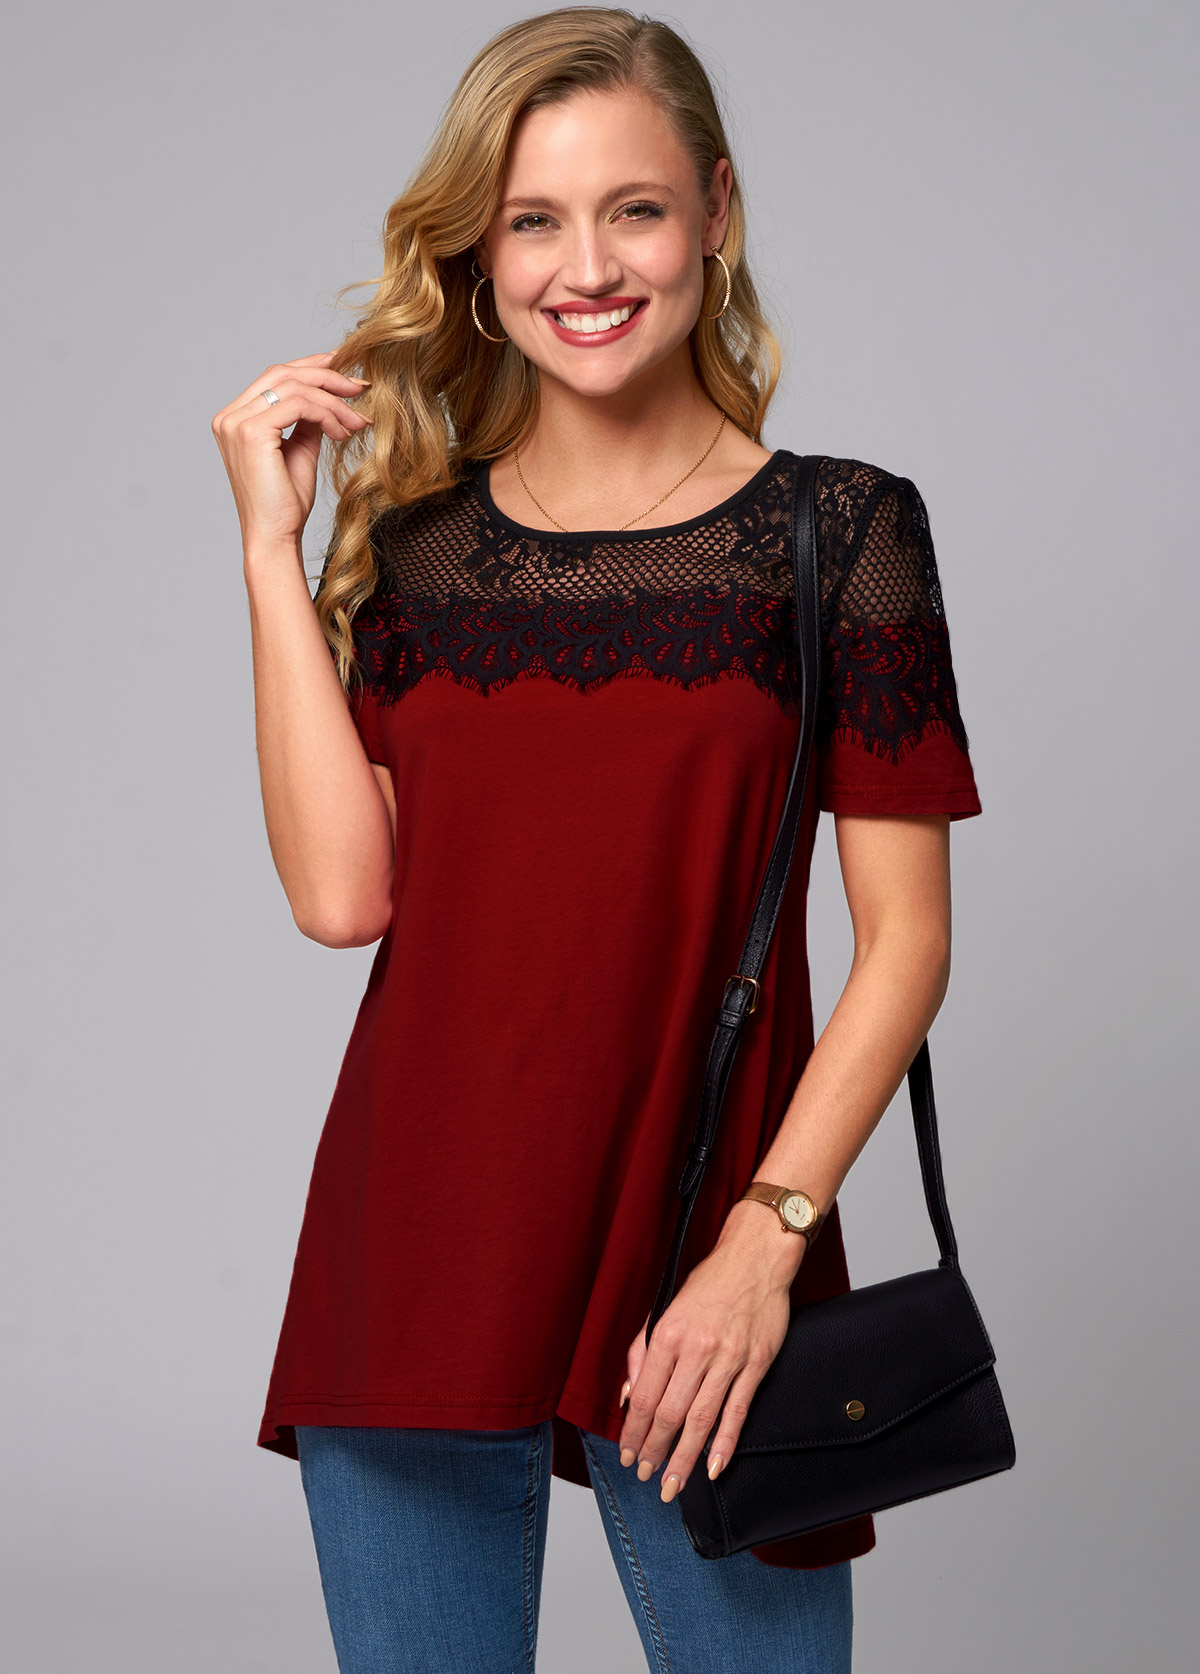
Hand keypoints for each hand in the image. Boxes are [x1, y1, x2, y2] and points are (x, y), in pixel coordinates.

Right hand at [211, 351, 371, 550]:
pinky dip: (328, 414)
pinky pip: (300, 405)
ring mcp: (236, 422)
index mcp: (235, 418)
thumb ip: (307, 421)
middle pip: (283, 373)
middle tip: (361, 387)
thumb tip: (329, 397)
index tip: (347, 371)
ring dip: (334, 401)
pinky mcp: (252, 432)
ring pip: (295, 387)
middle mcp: (229, 416)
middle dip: (327, 376)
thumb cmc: (285, 504)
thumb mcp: (300, 451)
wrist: (275, 537)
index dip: (312, 367)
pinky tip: (344, 433)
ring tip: (358, 421)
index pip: (275, 377)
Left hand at [617, 1202, 804, 1501]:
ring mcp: (729, 1359)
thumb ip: (642, 1350)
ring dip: (683, 1458)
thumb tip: (626, 1393)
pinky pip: (737, 1412)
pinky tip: (713, 1468)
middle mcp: (697, 1349)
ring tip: (671, 1484)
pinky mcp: (756, 1364)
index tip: (627, 1453)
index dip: (633, 1431)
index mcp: (669, 1334)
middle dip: (653, 1451)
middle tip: (645, 1476)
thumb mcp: (665, 1308)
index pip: (643, 1395)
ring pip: (701, 1420)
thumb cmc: (708, 1283)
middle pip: (669, 1414)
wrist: (755, 1259)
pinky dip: (724, 1444)